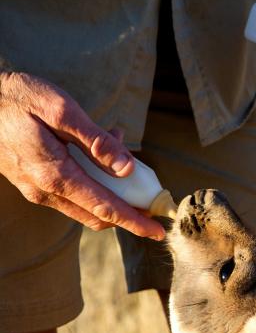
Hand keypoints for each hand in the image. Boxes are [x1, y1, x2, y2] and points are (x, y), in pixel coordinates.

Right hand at [0, 72, 164, 239]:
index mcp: (56, 175)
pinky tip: (99, 153)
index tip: (158, 232)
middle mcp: (46, 190)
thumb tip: (127, 168)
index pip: (104, 207)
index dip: (134, 221)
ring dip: (111, 191)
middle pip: (97, 214)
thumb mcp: (62, 111)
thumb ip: (96, 142)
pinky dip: (94, 182)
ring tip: (121, 154)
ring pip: (85, 205)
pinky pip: (72, 193)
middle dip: (128, 212)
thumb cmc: (20, 99)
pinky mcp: (33, 183)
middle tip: (151, 197)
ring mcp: (37, 190)